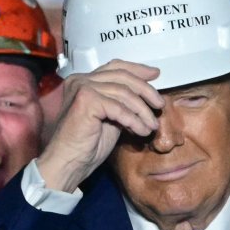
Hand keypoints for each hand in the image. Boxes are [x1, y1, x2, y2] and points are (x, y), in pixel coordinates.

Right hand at [38, 60, 162, 191]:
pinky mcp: (85, 100)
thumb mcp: (112, 118)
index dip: (137, 69)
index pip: (115, 67)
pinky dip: (134, 120)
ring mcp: (82, 88)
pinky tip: (141, 131)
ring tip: (151, 126)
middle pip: (122, 76)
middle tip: (160, 105)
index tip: (155, 74)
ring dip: (142, 111)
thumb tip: (147, 94)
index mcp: (84, 81)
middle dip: (146, 90)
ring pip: (124, 93)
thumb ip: (123, 103)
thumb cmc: (87, 145)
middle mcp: (81, 80)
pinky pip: (119, 108)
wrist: (69, 162)